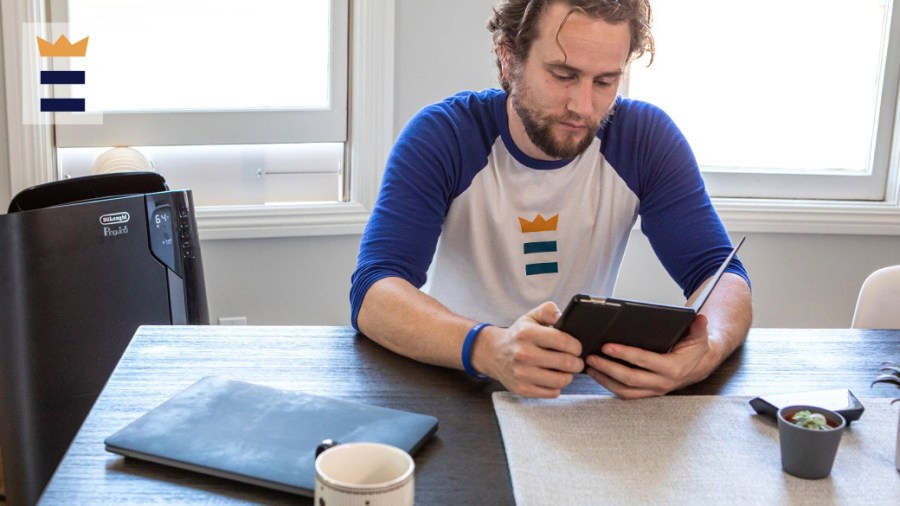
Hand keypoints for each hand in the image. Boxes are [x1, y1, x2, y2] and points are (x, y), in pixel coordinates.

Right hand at [472, 302, 583, 397]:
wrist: (493, 353)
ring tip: (565, 369)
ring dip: (568, 375)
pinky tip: (552, 378)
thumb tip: (564, 317)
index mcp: (527, 334)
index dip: (576, 346)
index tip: (577, 347)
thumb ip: (549, 311)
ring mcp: (522, 374)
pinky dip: (556, 386)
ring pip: (561, 380)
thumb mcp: (531, 317)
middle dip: (577, 362)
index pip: (563, 341)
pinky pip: (552, 392)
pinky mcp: (522, 389)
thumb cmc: (518, 335)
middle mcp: (523, 354)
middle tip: (576, 360)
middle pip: (566, 363)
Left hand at [583, 314, 716, 398]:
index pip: (644, 361)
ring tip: (589, 367)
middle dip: (607, 368)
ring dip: (604, 379)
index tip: (607, 346)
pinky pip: (626, 393)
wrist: (700, 366)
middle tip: (590, 357)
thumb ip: (698, 328)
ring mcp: (654, 390)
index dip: (624, 354)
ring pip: (624, 390)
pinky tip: (598, 375)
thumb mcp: (699, 336)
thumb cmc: (695, 349)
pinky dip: (610, 385)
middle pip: (629, 378)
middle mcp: (662, 382)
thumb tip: (700, 318)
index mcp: (673, 368)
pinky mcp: (648, 393)